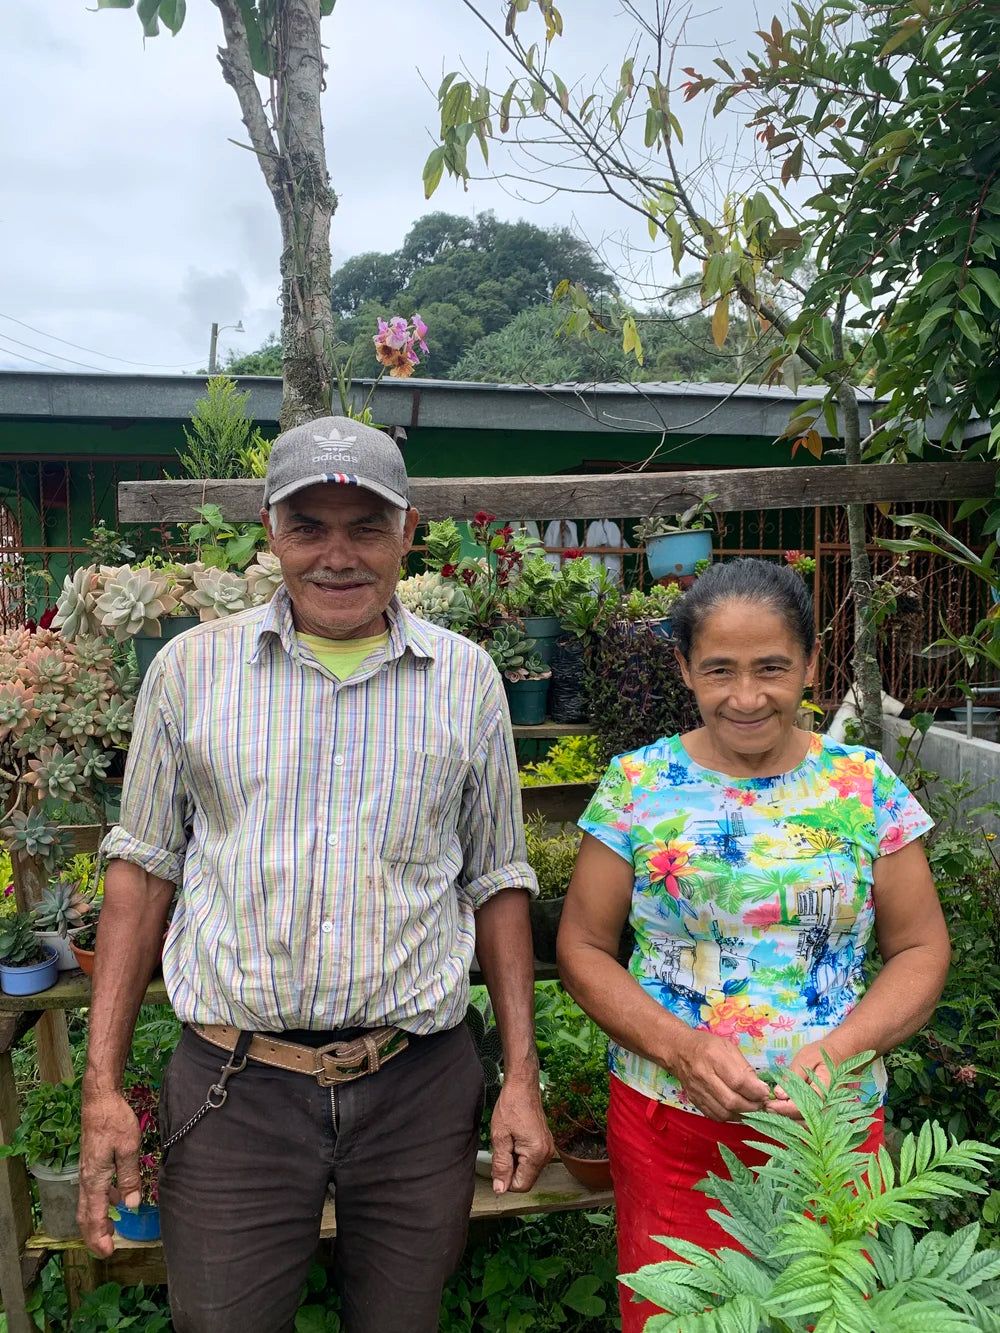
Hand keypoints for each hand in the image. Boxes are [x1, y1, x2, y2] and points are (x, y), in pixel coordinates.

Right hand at [78, 1087, 141, 1257]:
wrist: (99, 1100)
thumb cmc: (115, 1121)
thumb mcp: (129, 1148)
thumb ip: (129, 1177)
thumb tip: (132, 1204)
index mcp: (94, 1179)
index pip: (93, 1217)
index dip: (99, 1238)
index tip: (107, 1252)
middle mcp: (86, 1179)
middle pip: (85, 1216)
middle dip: (94, 1235)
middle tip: (107, 1248)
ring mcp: (86, 1171)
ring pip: (88, 1204)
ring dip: (98, 1219)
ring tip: (112, 1228)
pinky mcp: (90, 1163)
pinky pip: (92, 1191)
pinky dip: (101, 1202)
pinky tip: (116, 1198)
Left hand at [489, 1074, 553, 1194]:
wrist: (522, 1086)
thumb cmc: (511, 1106)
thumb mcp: (500, 1137)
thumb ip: (501, 1165)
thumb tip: (500, 1189)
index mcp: (536, 1154)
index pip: (521, 1185)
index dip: (506, 1179)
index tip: (499, 1161)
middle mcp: (547, 1154)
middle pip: (526, 1179)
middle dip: (511, 1170)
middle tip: (503, 1147)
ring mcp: (548, 1148)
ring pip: (528, 1170)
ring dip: (515, 1161)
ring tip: (509, 1141)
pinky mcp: (545, 1143)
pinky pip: (532, 1160)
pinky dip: (521, 1155)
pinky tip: (515, 1139)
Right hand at [668, 1029, 771, 1122]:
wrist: (679, 1051)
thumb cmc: (707, 1046)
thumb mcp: (728, 1048)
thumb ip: (745, 1068)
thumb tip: (760, 1088)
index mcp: (713, 1057)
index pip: (738, 1081)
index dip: (756, 1091)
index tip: (765, 1092)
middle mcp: (703, 1076)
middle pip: (731, 1101)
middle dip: (752, 1106)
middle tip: (761, 1103)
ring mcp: (698, 1091)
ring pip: (724, 1112)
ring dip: (743, 1114)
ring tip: (752, 1107)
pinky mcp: (695, 1102)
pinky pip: (716, 1116)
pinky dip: (731, 1117)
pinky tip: (738, 1111)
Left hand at [766, 1036, 853, 1119]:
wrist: (838, 1056)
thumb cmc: (821, 1055)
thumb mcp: (805, 1058)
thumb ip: (793, 1076)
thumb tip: (778, 1095)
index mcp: (827, 1090)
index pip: (805, 1106)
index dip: (785, 1108)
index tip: (769, 1104)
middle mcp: (830, 1106)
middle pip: (806, 1120)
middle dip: (783, 1116)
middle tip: (766, 1107)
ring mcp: (830, 1112)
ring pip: (807, 1124)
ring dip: (788, 1120)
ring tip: (772, 1109)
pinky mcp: (825, 1114)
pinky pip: (810, 1122)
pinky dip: (794, 1120)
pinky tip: (782, 1112)